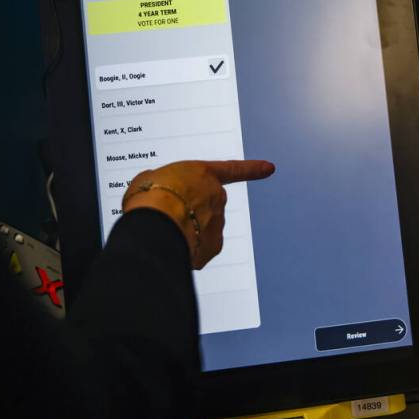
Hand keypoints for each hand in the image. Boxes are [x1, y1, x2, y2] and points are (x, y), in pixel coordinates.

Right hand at [121, 160, 274, 268]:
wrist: (154, 225)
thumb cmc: (149, 197)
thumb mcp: (149, 178)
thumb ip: (162, 182)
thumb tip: (161, 191)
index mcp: (203, 173)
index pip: (232, 170)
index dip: (252, 170)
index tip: (270, 168)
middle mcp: (217, 197)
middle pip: (207, 205)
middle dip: (191, 212)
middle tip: (167, 215)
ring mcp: (217, 223)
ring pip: (202, 229)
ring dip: (186, 232)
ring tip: (162, 231)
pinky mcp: (212, 248)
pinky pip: (200, 249)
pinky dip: (187, 250)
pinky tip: (169, 246)